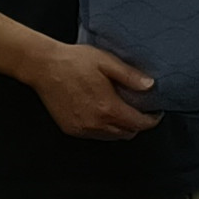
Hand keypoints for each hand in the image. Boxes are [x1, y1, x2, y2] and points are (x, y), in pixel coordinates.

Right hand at [20, 40, 162, 138]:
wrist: (43, 66)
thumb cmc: (74, 61)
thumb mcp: (106, 62)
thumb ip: (130, 76)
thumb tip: (150, 86)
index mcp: (107, 108)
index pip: (138, 124)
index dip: (151, 120)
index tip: (156, 113)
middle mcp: (95, 123)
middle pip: (126, 133)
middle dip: (137, 124)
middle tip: (140, 110)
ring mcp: (81, 128)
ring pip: (111, 136)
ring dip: (120, 128)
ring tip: (122, 110)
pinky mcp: (70, 129)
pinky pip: (95, 135)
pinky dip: (104, 128)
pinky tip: (103, 113)